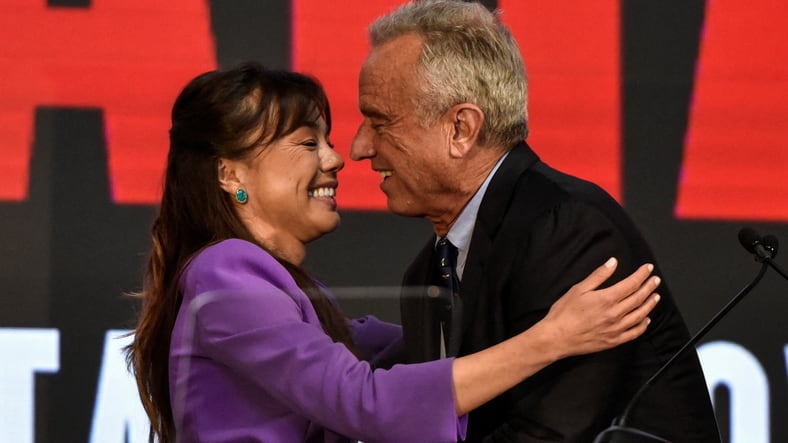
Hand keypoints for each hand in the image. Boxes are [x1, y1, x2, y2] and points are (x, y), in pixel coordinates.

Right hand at [541, 258, 659, 359]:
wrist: (556, 338)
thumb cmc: (564, 313)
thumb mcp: (578, 289)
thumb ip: (598, 275)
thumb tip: (612, 262)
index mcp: (606, 299)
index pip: (631, 284)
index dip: (641, 275)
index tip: (647, 268)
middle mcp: (615, 314)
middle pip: (638, 298)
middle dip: (649, 287)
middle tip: (655, 280)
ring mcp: (616, 329)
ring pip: (640, 315)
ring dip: (650, 304)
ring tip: (655, 296)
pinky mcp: (614, 341)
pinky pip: (634, 333)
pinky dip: (643, 325)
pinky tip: (646, 319)